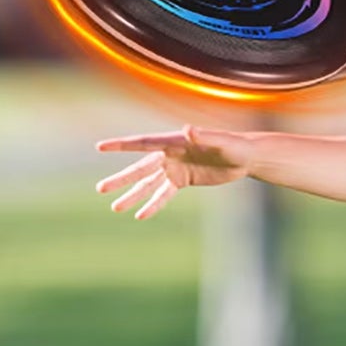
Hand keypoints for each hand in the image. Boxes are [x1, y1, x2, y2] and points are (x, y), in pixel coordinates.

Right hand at [95, 125, 253, 219]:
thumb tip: (188, 129)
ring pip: (148, 184)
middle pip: (139, 168)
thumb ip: (203, 136)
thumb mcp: (220, 142)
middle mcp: (170, 154)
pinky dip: (152, 204)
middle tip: (100, 189)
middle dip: (120, 179)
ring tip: (115, 208)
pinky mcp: (183, 180)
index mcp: (174, 142)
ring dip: (132, 196)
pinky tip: (140, 215)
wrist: (245, 157)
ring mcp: (175, 168)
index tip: (100, 147)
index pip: (142, 144)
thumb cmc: (234, 145)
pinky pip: (163, 194)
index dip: (120, 146)